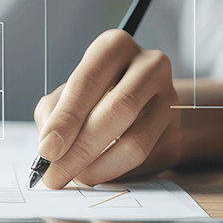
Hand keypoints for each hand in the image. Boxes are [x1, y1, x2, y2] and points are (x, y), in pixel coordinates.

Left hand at [33, 30, 180, 188]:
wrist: (139, 104)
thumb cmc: (94, 95)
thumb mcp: (67, 93)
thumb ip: (54, 114)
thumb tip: (49, 147)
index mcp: (116, 46)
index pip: (89, 81)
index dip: (66, 119)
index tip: (47, 150)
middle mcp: (149, 65)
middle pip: (118, 110)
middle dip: (81, 149)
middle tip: (56, 174)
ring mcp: (169, 98)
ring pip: (135, 142)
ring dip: (98, 167)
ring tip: (75, 176)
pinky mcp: (175, 132)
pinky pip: (144, 161)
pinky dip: (114, 173)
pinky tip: (96, 173)